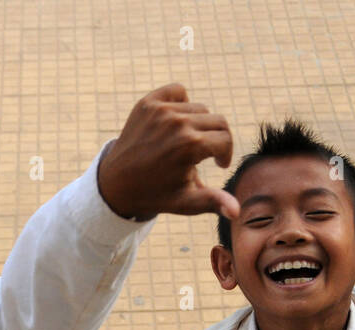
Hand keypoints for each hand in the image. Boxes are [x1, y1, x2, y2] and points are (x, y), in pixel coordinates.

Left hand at [97, 84, 238, 220]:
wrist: (116, 184)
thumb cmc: (156, 195)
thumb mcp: (186, 202)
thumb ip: (214, 201)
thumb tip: (238, 212)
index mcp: (190, 145)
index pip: (225, 140)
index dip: (225, 155)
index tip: (219, 164)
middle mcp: (177, 123)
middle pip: (217, 122)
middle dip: (217, 139)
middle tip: (207, 154)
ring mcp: (161, 110)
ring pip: (200, 109)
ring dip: (199, 125)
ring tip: (187, 144)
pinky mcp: (148, 103)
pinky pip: (177, 92)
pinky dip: (182, 104)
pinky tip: (177, 123)